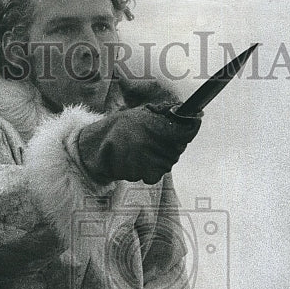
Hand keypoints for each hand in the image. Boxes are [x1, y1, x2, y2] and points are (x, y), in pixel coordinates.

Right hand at [76, 103, 201, 185]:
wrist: (97, 146)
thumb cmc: (121, 127)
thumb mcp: (142, 113)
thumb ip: (165, 114)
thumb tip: (191, 113)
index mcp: (154, 126)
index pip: (186, 132)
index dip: (192, 128)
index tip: (192, 125)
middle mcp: (153, 144)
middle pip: (178, 149)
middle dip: (173, 144)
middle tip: (159, 138)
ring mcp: (148, 161)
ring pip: (168, 164)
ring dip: (161, 158)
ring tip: (146, 150)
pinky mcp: (142, 174)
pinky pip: (155, 175)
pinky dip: (151, 170)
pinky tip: (141, 161)